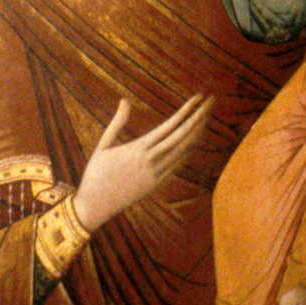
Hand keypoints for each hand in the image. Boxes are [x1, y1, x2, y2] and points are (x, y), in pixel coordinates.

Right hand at [73, 94, 213, 231]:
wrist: (94, 207)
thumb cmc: (95, 174)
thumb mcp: (103, 145)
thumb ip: (117, 122)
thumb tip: (124, 100)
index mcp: (137, 149)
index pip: (169, 127)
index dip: (185, 112)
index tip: (197, 98)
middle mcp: (150, 161)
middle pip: (181, 136)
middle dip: (198, 118)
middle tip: (211, 101)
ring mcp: (155, 175)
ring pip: (183, 151)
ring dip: (196, 133)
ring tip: (206, 116)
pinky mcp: (155, 185)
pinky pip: (177, 165)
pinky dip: (188, 151)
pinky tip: (195, 140)